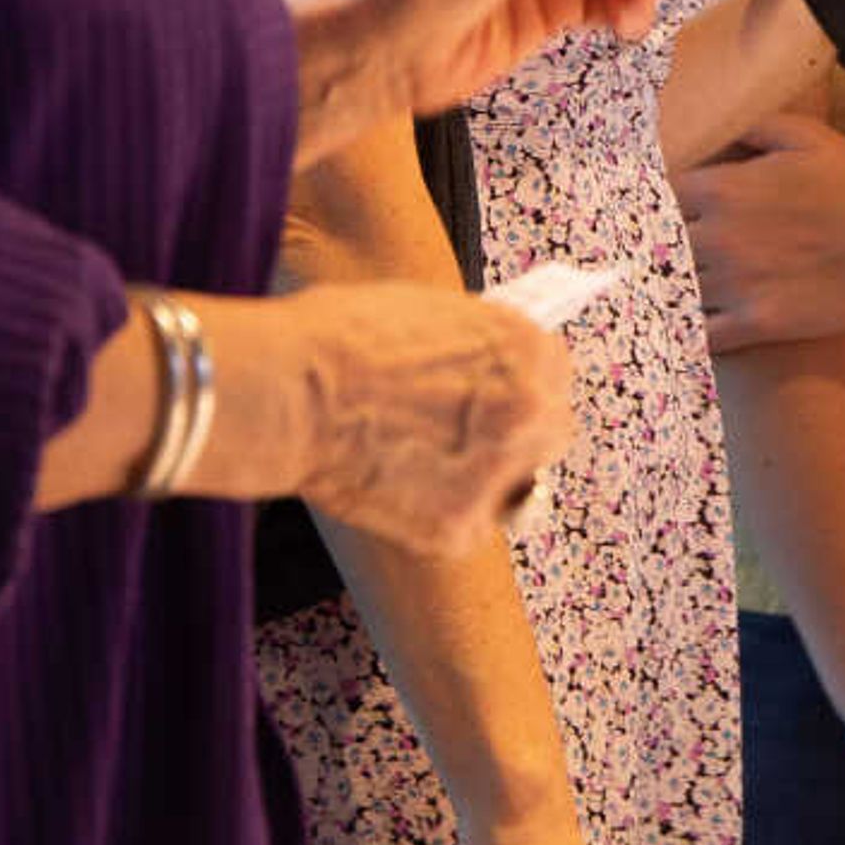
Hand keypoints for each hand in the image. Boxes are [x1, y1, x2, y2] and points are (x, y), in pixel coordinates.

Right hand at [266, 288, 574, 549]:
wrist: (293, 390)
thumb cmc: (340, 339)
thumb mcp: (429, 314)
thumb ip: (472, 349)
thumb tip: (476, 370)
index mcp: (529, 349)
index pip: (552, 378)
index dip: (519, 392)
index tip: (496, 405)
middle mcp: (531, 410)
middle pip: (548, 435)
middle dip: (516, 441)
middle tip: (468, 447)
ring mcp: (500, 471)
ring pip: (515, 492)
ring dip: (483, 487)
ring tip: (424, 478)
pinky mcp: (459, 526)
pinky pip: (460, 530)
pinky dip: (431, 523)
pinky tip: (390, 497)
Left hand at [680, 116, 844, 350]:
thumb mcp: (807, 136)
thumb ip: (752, 129)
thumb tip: (717, 133)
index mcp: (723, 188)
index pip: (658, 196)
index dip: (657, 204)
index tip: (661, 211)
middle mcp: (719, 236)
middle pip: (659, 246)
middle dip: (661, 248)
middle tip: (659, 254)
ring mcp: (736, 283)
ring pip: (675, 291)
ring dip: (671, 290)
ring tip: (665, 292)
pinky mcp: (758, 323)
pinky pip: (704, 335)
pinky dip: (692, 332)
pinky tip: (689, 329)